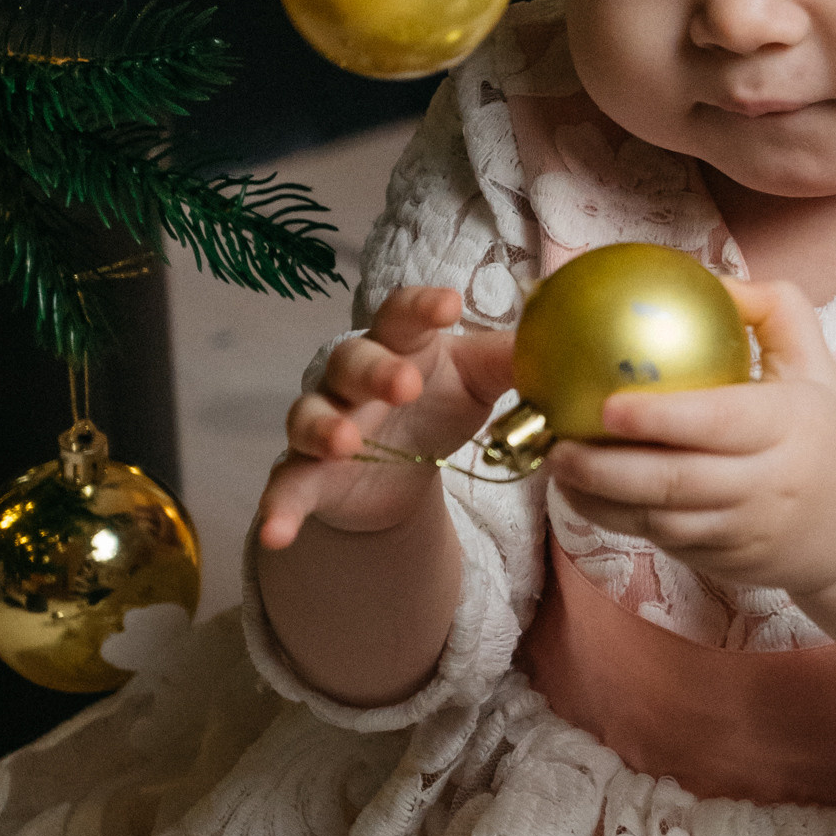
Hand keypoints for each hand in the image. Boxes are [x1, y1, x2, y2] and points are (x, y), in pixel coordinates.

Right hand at [257, 285, 515, 549]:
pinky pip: (285, 486)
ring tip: (345, 442)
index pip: (403, 314)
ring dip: (324, 427)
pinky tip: (277, 530)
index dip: (420, 307)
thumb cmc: (439, 402)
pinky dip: (279, 507)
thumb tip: (559, 347)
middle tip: (405, 384)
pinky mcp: (306, 474)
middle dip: (375, 370)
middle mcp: (352, 378)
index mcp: (401, 345)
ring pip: (310, 415)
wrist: (399, 469)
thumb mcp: (480, 382)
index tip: (448, 305)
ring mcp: (324, 424)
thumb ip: (512, 363)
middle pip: (352, 360)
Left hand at [548, 279, 835, 604]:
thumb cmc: (829, 430)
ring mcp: (746, 529)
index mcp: (789, 424)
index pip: (718, 422)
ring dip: (599, 499)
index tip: (608, 404)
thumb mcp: (816, 359)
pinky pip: (664, 541)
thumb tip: (706, 278)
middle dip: (605, 467)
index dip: (659, 418)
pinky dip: (619, 521)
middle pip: (675, 481)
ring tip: (555, 466)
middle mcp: (768, 483)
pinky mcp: (728, 561)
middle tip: (557, 441)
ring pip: (660, 520)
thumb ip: (769, 306)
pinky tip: (584, 496)